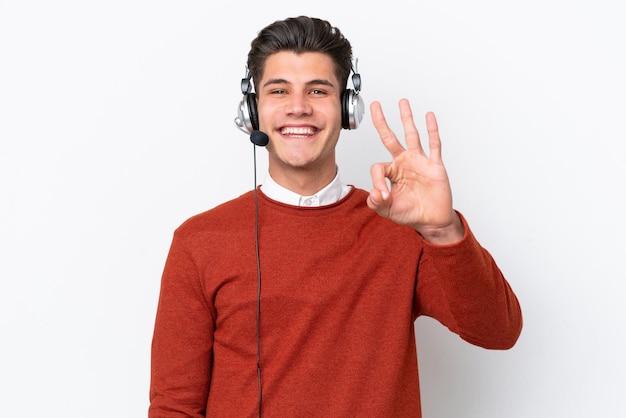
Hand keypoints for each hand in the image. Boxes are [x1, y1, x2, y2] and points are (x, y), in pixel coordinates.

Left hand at [367, 98, 463, 243]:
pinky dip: (432, 130)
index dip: (377, 181)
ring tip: (402, 102)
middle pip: (390, 138)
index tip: (382, 196)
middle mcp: (404, 163)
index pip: (378, 166)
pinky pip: (433, 145)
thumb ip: (377, 202)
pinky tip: (428, 116)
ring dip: (407, 118)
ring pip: (412, 135)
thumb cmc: (410, 213)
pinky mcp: (434, 165)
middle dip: (382, 122)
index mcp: (392, 172)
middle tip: (375, 105)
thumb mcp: (388, 210)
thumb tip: (374, 193)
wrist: (431, 220)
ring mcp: (419, 162)